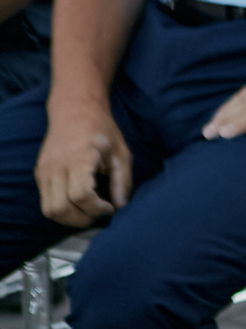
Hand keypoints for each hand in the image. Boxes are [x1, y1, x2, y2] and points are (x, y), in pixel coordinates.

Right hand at [35, 108, 131, 227]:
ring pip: (49, 209)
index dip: (96, 208)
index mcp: (79, 158)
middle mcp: (57, 166)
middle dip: (82, 219)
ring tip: (88, 214)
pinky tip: (77, 206)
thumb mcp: (120, 151)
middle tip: (99, 216)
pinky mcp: (39, 173)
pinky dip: (61, 210)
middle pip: (60, 208)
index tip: (110, 208)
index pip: (80, 195)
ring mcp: (44, 170)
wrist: (74, 109)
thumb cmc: (102, 129)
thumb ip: (123, 179)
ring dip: (69, 219)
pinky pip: (45, 201)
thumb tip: (121, 205)